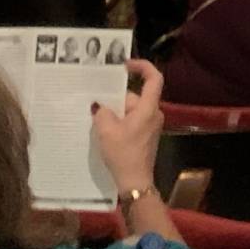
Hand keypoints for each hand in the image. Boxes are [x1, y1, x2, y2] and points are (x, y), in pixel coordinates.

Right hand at [93, 57, 164, 190]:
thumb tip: (100, 106)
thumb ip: (102, 112)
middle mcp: (153, 114)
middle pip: (135, 96)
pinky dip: (118, 122)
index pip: (154, 78)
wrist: (135, 182)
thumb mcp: (106, 130)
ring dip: (115, 112)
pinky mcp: (145, 136)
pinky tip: (103, 131)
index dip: (142, 66)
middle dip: (116, 98)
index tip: (125, 65)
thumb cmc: (123, 153)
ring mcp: (150, 126)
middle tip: (95, 100)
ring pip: (131, 110)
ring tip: (95, 118)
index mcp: (148, 108)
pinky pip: (131, 121)